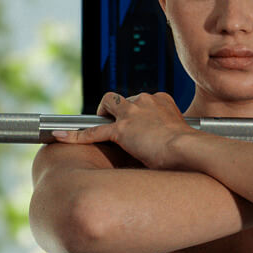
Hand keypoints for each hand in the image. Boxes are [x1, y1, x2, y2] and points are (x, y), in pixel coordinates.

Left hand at [53, 92, 199, 168]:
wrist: (190, 151)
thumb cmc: (191, 151)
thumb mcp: (182, 138)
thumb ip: (170, 137)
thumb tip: (170, 153)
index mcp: (162, 100)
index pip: (143, 100)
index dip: (137, 113)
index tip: (138, 124)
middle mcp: (146, 101)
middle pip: (123, 98)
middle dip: (117, 109)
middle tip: (118, 125)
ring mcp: (132, 113)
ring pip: (108, 103)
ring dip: (102, 114)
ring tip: (103, 128)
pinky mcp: (121, 129)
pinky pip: (93, 131)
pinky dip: (75, 135)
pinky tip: (61, 137)